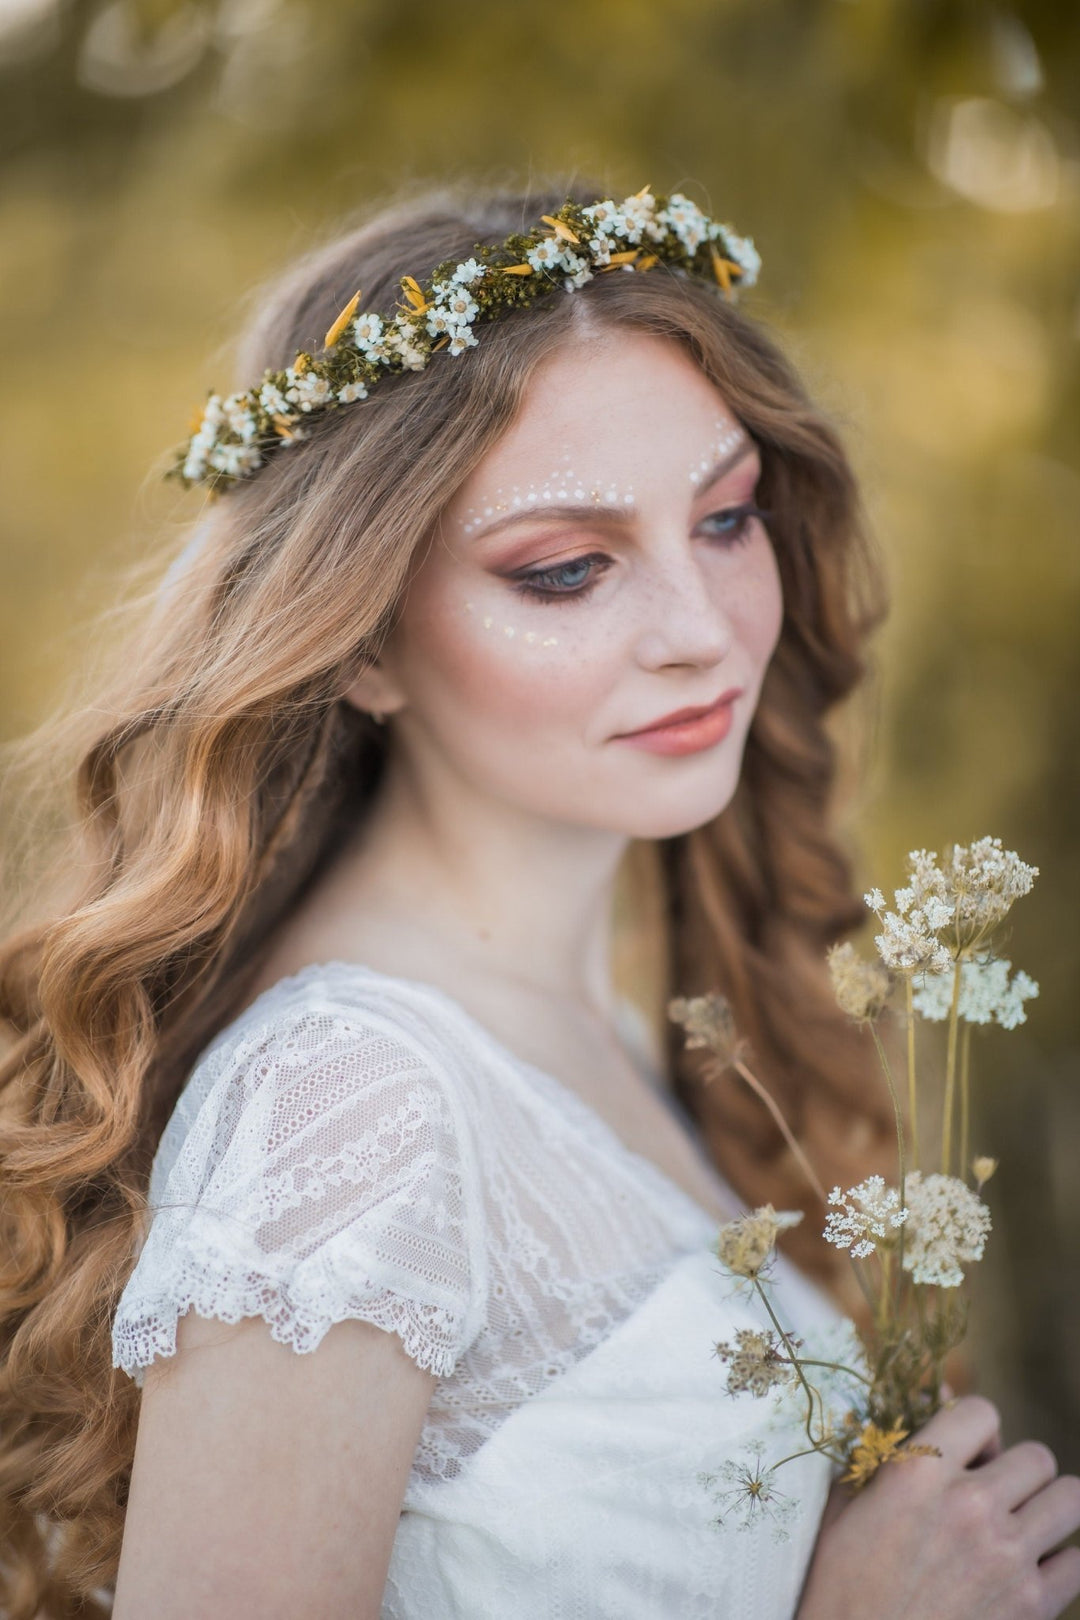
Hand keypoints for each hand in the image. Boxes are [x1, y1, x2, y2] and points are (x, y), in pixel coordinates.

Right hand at [797, 1395, 1079, 1619]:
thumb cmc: (839, 1586)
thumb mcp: (846, 1506)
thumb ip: (886, 1452)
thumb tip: (933, 1404)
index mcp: (919, 1471)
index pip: (982, 1411)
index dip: (977, 1429)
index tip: (968, 1453)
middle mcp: (971, 1505)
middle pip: (1037, 1455)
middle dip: (1017, 1470)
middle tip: (996, 1494)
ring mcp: (1008, 1556)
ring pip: (1071, 1498)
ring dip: (1049, 1508)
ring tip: (1025, 1525)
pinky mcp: (1033, 1606)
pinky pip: (1079, 1563)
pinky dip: (1061, 1564)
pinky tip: (1033, 1572)